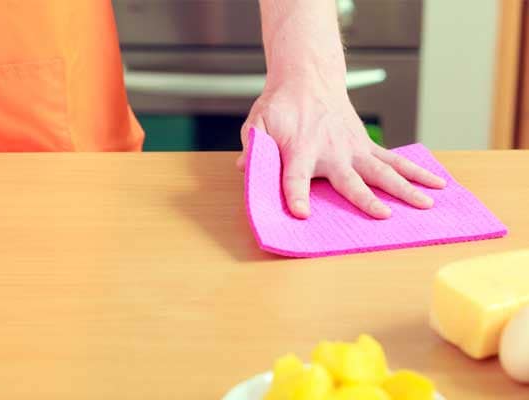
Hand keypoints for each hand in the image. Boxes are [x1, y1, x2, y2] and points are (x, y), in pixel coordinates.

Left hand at [237, 78, 446, 219]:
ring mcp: (353, 149)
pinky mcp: (366, 146)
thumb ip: (253, 145)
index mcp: (300, 150)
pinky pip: (394, 160)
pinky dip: (416, 171)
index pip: (295, 177)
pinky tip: (437, 183)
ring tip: (428, 204)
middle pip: (352, 180)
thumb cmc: (281, 107)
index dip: (296, 195)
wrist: (308, 80)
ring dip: (406, 187)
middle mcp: (332, 152)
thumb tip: (245, 168)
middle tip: (385, 216)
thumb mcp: (258, 123)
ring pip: (384, 171)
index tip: (302, 213)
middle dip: (367, 199)